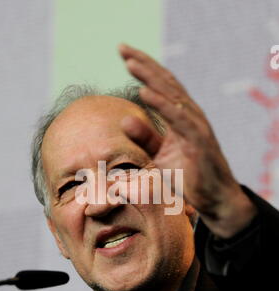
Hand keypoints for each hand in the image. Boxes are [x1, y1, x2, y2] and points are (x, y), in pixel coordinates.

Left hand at [118, 43, 256, 237]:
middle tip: (121, 47)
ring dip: (150, 77)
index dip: (143, 68)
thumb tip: (124, 120)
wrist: (214, 197)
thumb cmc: (188, 175)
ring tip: (130, 62)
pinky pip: (178, 118)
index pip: (161, 86)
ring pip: (172, 95)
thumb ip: (145, 138)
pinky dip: (162, 104)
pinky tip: (144, 92)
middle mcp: (190, 115)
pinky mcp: (199, 140)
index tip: (123, 54)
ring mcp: (196, 126)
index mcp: (181, 116)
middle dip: (143, 64)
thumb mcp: (160, 156)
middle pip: (165, 83)